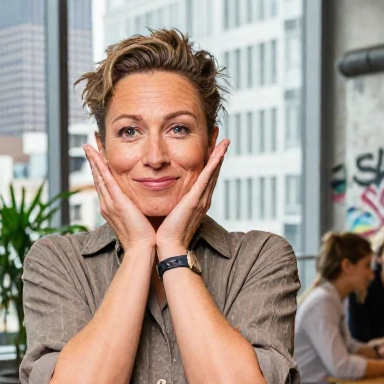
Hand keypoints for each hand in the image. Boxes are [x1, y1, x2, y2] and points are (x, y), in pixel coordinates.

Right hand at [84, 143, 155, 252]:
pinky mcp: (115, 201)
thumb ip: (139, 207)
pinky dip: (98, 164)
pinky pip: (104, 178)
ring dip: (93, 159)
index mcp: (113, 207)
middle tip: (89, 145)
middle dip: (93, 160)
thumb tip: (146, 199)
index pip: (105, 184)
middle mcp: (107, 203)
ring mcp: (109, 202)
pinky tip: (94, 153)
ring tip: (89, 145)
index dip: (100, 169)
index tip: (99, 156)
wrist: (142, 249)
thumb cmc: (145, 237)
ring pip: (99, 175)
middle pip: (98, 177)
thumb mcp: (140, 218)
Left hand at [155, 139, 227, 255]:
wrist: (169, 246)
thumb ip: (170, 199)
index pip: (205, 176)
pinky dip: (214, 164)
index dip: (209, 161)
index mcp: (196, 200)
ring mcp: (201, 199)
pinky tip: (219, 153)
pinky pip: (207, 178)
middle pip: (213, 171)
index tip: (211, 145)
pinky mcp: (196, 200)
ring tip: (224, 140)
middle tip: (221, 137)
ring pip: (213, 172)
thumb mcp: (170, 210)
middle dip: (217, 153)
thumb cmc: (166, 232)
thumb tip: (159, 188)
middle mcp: (202, 198)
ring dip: (219, 155)